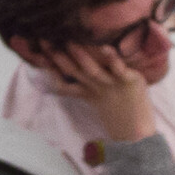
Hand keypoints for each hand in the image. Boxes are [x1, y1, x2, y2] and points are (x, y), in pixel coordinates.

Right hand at [20, 40, 152, 142]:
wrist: (138, 133)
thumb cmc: (120, 112)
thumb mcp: (99, 98)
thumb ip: (86, 85)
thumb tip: (76, 67)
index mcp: (87, 92)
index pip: (63, 81)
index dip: (49, 69)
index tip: (36, 53)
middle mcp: (96, 87)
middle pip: (73, 72)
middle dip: (57, 57)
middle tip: (44, 41)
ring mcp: (112, 84)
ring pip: (92, 70)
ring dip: (80, 57)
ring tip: (70, 43)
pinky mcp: (130, 82)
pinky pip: (119, 69)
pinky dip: (112, 59)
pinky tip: (107, 48)